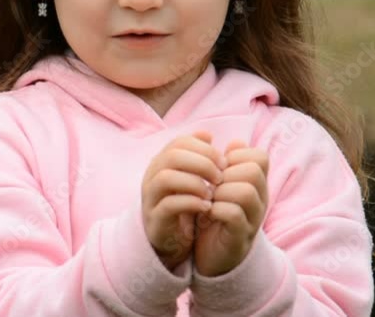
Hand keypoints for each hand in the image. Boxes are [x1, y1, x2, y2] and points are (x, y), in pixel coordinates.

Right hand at [141, 131, 226, 270]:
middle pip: (172, 156)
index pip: (180, 142)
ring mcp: (151, 197)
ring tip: (212, 192)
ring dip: (194, 182)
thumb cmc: (183, 203)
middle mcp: (152, 176)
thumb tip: (207, 134)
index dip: (204, 149)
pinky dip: (190, 203)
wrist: (169, 239)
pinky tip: (206, 207)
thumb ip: (198, 156)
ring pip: (166, 178)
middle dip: (201, 163)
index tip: (224, 162)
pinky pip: (168, 205)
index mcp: (162, 162)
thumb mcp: (191, 177)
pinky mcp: (155, 218)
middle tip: (220, 176)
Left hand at [193, 140, 268, 276]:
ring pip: (246, 191)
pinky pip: (235, 215)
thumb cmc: (216, 214)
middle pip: (253, 171)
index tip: (218, 169)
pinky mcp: (241, 237)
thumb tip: (235, 142)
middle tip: (211, 185)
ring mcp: (254, 219)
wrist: (214, 254)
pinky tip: (207, 213)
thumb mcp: (221, 186)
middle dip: (226, 174)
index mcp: (257, 183)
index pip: (259, 156)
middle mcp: (261, 199)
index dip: (235, 157)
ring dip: (221, 192)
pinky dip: (217, 210)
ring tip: (209, 199)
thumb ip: (227, 164)